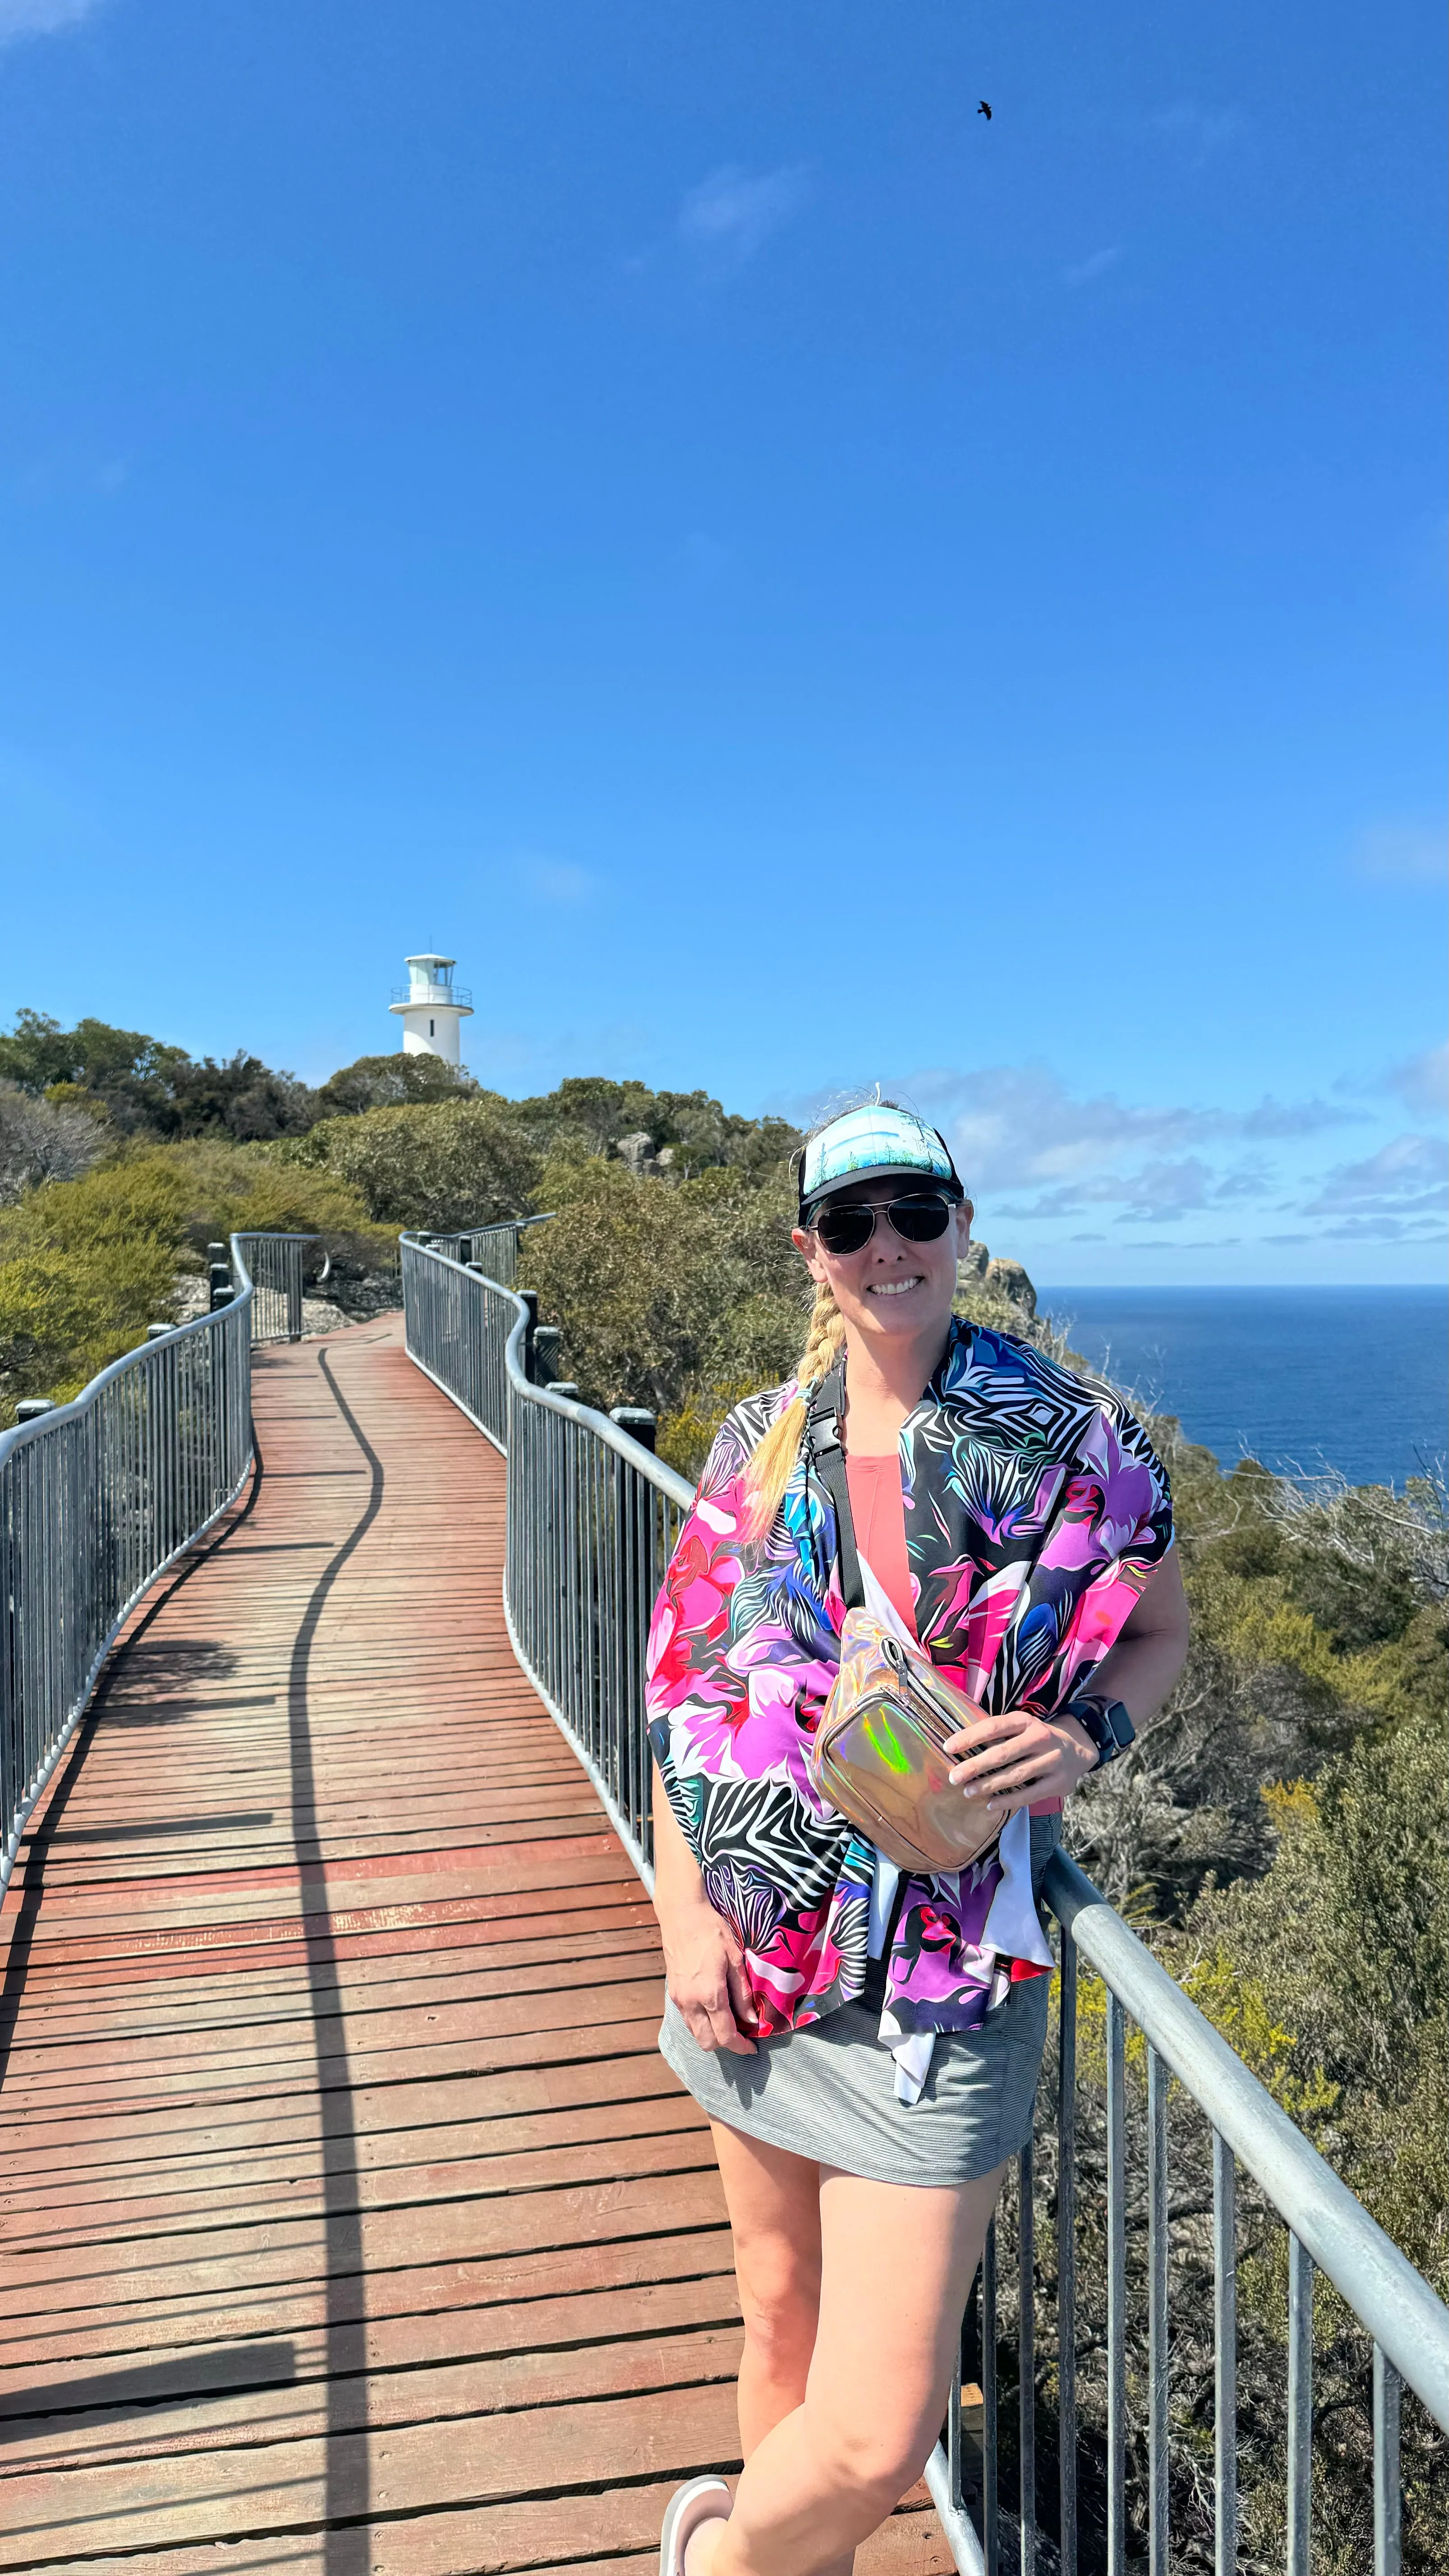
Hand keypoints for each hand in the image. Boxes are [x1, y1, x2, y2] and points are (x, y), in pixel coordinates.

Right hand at [660, 1895, 760, 2055]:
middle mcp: (691, 2002)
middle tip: (741, 2035)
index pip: (725, 2035)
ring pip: (695, 2033)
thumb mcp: (735, 1958)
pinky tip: (713, 2008)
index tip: (752, 2048)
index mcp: (710, 1994)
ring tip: (729, 2021)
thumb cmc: (712, 1931)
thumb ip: (742, 1993)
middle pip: (707, 2042)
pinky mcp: (673, 1993)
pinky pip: (688, 2019)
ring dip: (712, 2034)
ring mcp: (679, 1999)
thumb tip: (751, 2020)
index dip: (741, 2046)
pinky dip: (701, 2023)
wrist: (681, 1914)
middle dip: (725, 2044)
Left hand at [943, 1706, 1097, 1815]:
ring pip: (1015, 1775)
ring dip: (989, 1784)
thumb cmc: (1036, 1739)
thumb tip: (959, 1746)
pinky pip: (1029, 1794)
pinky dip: (1008, 1800)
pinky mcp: (1058, 1782)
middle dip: (975, 1765)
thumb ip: (997, 1735)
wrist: (1078, 1750)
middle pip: (1003, 1753)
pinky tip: (990, 1804)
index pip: (994, 1726)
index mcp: (1026, 1721)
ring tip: (968, 1791)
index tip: (948, 1747)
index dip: (970, 1736)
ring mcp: (1052, 1761)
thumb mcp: (1021, 1727)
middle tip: (954, 1776)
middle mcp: (1040, 1738)